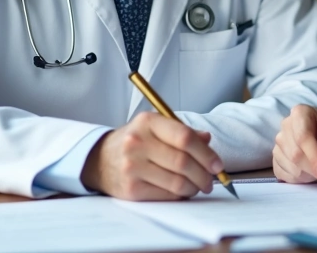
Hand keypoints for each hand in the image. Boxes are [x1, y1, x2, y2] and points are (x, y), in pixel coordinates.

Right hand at [80, 112, 223, 200]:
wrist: (99, 160)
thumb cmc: (134, 142)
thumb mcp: (155, 128)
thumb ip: (182, 132)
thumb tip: (207, 139)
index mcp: (147, 122)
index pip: (185, 137)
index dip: (206, 153)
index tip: (217, 164)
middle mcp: (137, 143)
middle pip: (183, 162)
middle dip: (204, 174)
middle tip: (211, 180)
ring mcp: (132, 167)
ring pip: (177, 182)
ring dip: (194, 187)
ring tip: (198, 186)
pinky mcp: (131, 189)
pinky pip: (166, 195)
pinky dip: (180, 195)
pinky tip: (182, 191)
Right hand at [273, 104, 316, 184]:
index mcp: (301, 113)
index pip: (303, 137)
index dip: (315, 158)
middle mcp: (285, 125)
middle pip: (295, 154)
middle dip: (313, 169)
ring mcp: (279, 142)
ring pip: (290, 166)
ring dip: (307, 174)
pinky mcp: (275, 158)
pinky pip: (283, 174)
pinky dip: (299, 179)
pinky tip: (308, 172)